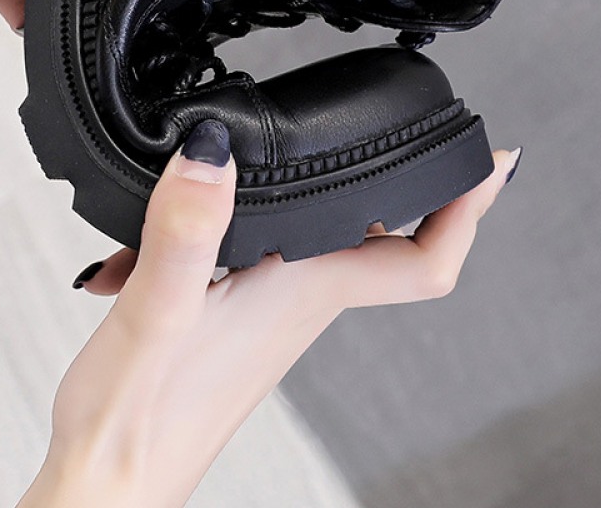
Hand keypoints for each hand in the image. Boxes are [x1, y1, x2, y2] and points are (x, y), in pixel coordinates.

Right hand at [18, 122, 520, 507]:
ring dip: (309, 193)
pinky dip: (232, 223)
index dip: (468, 206)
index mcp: (303, 292)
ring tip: (302, 151)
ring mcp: (272, 311)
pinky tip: (173, 223)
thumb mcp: (153, 313)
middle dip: (408, 179)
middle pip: (386, 236)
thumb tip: (213, 150)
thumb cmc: (132, 423)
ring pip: (320, 238)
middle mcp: (300, 300)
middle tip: (426, 130)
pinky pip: (260, 253)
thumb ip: (185, 231)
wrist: (107, 488)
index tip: (494, 158)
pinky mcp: (237, 316)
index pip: (422, 258)